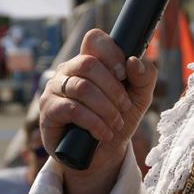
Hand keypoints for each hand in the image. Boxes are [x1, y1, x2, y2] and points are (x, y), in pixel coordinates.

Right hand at [40, 28, 157, 173]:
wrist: (103, 154)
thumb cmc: (118, 118)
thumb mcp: (140, 97)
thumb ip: (144, 76)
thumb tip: (133, 62)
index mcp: (89, 59)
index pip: (94, 39)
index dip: (111, 52)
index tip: (124, 74)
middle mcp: (68, 69)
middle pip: (89, 64)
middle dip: (113, 88)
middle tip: (124, 106)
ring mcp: (55, 88)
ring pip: (82, 88)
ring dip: (106, 108)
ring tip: (116, 123)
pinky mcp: (49, 110)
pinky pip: (72, 109)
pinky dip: (94, 122)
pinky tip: (104, 132)